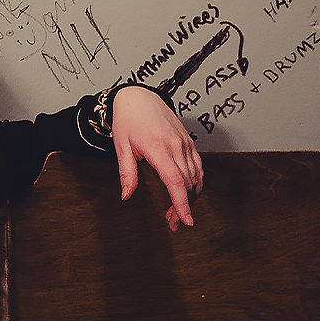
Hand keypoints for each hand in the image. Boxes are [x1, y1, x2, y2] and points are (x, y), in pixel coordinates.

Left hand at [109, 87, 204, 230]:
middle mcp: (176, 145)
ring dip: (190, 198)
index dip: (182, 203)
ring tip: (177, 213)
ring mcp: (185, 143)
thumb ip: (126, 173)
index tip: (186, 220)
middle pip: (188, 183)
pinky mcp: (189, 142)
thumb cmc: (128, 120)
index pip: (175, 181)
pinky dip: (195, 183)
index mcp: (158, 147)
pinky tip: (187, 193)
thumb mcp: (121, 147)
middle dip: (184, 207)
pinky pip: (198, 167)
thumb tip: (126, 195)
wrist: (139, 97)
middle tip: (174, 223)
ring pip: (196, 177)